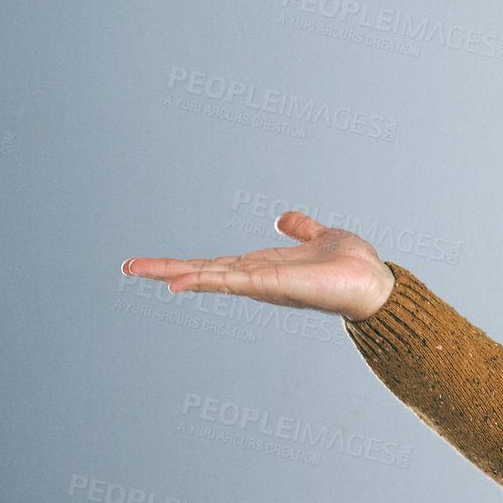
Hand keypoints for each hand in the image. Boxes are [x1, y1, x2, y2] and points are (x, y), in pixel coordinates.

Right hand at [122, 211, 396, 320]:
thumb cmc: (352, 266)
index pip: (216, 264)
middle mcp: (257, 277)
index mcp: (263, 267)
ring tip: (138, 270)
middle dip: (165, 270)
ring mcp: (262, 283)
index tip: (153, 265)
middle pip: (203, 271)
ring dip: (174, 273)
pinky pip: (232, 281)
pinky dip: (205, 281)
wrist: (375, 283)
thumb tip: (283, 218)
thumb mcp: (321, 237)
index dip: (186, 264)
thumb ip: (301, 229)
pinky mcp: (273, 284)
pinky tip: (179, 282)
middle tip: (127, 267)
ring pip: (209, 276)